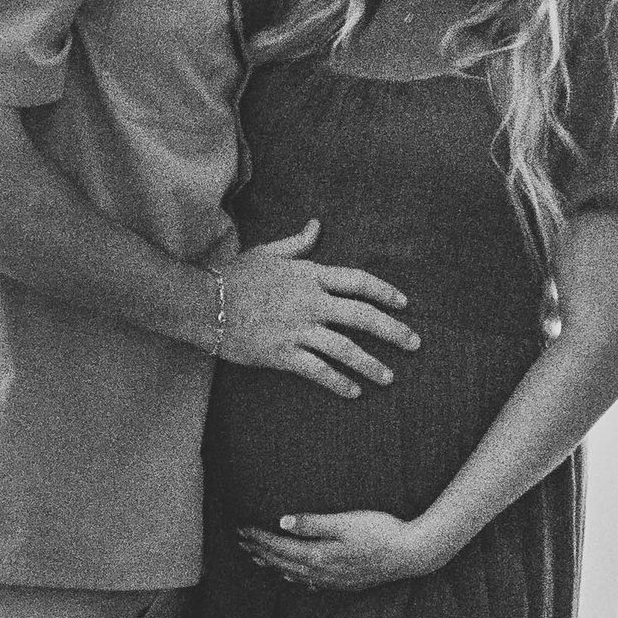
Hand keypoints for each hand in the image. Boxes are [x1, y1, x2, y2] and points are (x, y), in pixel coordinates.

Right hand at [221, 222, 417, 395]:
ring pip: (345, 348)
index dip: (385, 292)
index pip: (358, 282)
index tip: (404, 304)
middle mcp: (310, 303)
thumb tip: (317, 225)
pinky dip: (338, 382)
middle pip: (362, 316)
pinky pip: (317, 370)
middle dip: (393, 330)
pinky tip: (353, 392)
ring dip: (371, 364)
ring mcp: (297, 329)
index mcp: (309, 276)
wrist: (203, 303)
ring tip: (389, 377)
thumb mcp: (268, 253)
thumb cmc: (235, 276)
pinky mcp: (282, 353)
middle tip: (415, 343)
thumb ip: (298, 243)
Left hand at [242, 506, 437, 590]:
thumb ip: (313, 523)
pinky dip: (295, 576)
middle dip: (258, 550)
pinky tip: (292, 575)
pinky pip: (311, 582)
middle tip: (239, 541)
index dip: (257, 537)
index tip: (240, 527)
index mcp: (318, 555)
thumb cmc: (380, 532)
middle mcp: (321, 572)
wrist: (412, 554)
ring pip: (294, 573)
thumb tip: (281, 522)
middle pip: (282, 561)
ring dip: (273, 564)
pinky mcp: (345, 582)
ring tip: (256, 557)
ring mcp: (333, 580)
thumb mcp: (345, 522)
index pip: (279, 546)